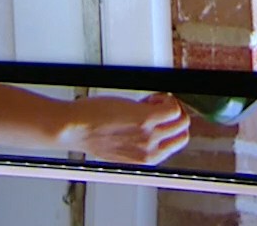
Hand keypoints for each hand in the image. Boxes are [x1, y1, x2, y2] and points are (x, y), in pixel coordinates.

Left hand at [58, 93, 190, 165]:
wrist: (73, 128)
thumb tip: (150, 126)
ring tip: (148, 102)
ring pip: (181, 117)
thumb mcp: (120, 146)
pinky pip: (173, 106)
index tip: (160, 117)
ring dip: (169, 105)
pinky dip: (166, 97)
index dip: (169, 127)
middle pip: (183, 132)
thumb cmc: (89, 133)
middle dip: (174, 116)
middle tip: (156, 107)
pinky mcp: (145, 118)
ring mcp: (150, 135)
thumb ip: (137, 141)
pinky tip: (148, 98)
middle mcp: (151, 150)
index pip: (176, 144)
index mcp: (146, 160)